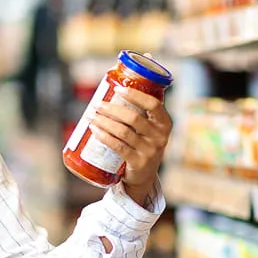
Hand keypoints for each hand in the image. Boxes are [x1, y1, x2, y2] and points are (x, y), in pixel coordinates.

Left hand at [91, 88, 172, 206]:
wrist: (144, 177)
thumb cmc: (143, 145)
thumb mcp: (150, 129)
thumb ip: (143, 110)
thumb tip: (124, 81)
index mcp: (165, 123)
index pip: (153, 104)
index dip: (135, 95)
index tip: (118, 89)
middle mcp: (160, 137)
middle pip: (133, 118)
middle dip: (111, 109)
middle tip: (96, 105)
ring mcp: (150, 151)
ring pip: (123, 132)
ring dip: (104, 122)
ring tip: (92, 117)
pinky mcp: (138, 163)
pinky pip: (118, 146)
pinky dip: (104, 137)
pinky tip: (95, 130)